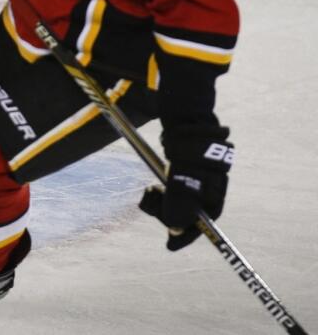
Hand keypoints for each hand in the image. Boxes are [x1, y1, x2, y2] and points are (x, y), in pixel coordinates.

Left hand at [138, 124, 232, 250]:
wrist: (184, 119)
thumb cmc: (188, 148)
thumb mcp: (182, 176)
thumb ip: (180, 201)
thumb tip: (176, 228)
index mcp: (214, 196)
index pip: (202, 224)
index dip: (185, 236)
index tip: (170, 246)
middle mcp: (207, 191)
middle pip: (186, 215)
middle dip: (166, 213)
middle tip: (150, 198)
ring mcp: (195, 183)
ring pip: (174, 203)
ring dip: (160, 200)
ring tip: (151, 189)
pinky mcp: (182, 175)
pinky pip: (169, 192)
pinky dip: (159, 192)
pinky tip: (153, 186)